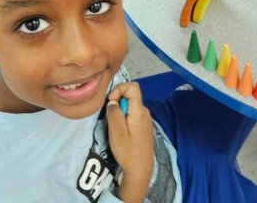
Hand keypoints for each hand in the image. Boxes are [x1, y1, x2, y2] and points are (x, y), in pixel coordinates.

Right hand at [106, 81, 153, 202]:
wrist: (140, 169)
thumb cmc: (128, 152)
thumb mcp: (117, 133)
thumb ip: (114, 114)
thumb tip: (113, 101)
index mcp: (139, 110)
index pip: (133, 86)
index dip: (120, 89)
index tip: (110, 103)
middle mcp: (145, 111)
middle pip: (130, 97)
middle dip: (118, 104)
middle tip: (111, 121)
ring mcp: (146, 119)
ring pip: (130, 107)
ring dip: (120, 113)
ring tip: (115, 130)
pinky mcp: (144, 126)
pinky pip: (133, 115)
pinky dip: (125, 119)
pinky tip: (122, 134)